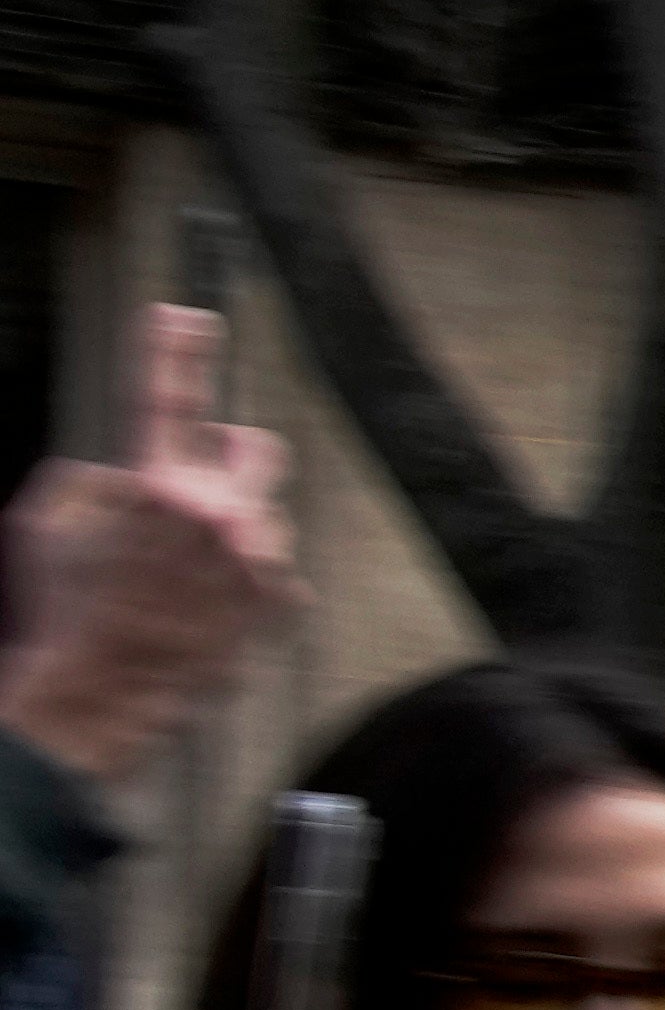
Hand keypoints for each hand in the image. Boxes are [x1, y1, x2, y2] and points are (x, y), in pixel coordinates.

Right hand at [0, 304, 294, 781]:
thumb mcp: (42, 526)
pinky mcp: (278, 602)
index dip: (174, 350)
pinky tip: (200, 609)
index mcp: (155, 487)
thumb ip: (87, 481)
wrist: (99, 692)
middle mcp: (218, 514)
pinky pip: (272, 571)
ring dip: (230, 532)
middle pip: (252, 448)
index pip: (168, 397)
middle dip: (226, 458)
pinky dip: (241, 582)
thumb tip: (121, 474)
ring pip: (262, 517)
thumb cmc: (63, 609)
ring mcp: (256, 559)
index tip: (188, 317)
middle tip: (194, 483)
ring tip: (180, 577)